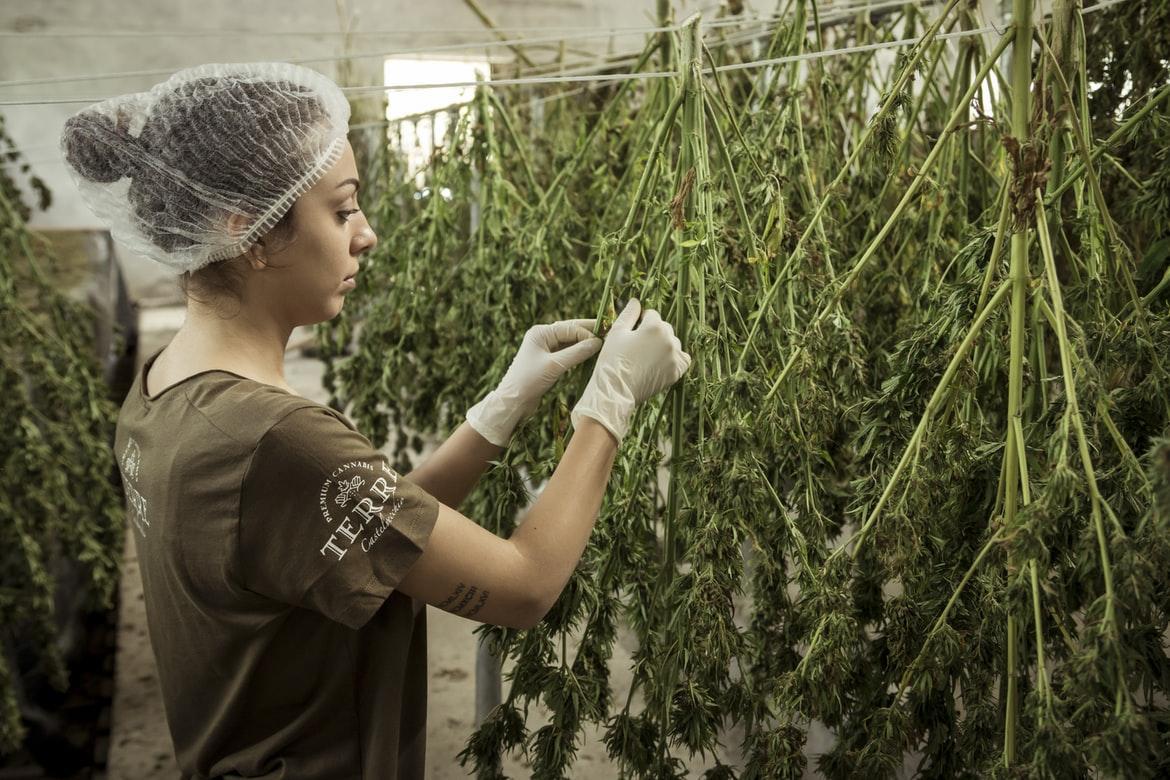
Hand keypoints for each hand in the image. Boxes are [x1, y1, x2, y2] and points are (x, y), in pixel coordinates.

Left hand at [466, 319, 602, 446]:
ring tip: (602, 343)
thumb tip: (597, 343)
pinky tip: (590, 354)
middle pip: (570, 331)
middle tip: (609, 332)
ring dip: (584, 343)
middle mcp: (543, 337)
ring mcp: (545, 348)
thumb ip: (577, 353)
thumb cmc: (529, 381)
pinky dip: (578, 353)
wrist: (513, 401)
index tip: (603, 341)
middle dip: (588, 332)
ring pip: (570, 342)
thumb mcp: (555, 366)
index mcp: (541, 333)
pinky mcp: (548, 361)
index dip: (587, 333)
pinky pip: (567, 352)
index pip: (570, 328)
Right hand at [570, 299, 690, 443]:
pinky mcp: (676, 372)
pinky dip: (675, 359)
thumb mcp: (616, 332)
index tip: (632, 333)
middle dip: (653, 333)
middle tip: (638, 346)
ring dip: (663, 345)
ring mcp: (675, 357)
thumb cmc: (612, 360)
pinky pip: (683, 359)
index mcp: (654, 326)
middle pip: (664, 328)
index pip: (652, 314)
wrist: (615, 391)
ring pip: (673, 343)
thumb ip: (629, 314)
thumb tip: (636, 301)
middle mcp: (669, 339)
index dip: (640, 322)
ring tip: (646, 357)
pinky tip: (662, 362)